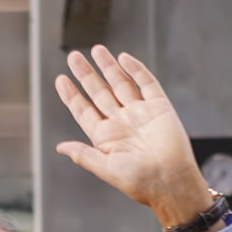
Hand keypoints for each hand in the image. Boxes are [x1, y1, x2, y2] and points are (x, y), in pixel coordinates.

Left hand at [55, 47, 211, 230]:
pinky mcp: (159, 107)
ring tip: (96, 49)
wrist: (171, 181)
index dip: (72, 96)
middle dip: (86, 75)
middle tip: (73, 57)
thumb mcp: (106, 169)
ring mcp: (140, 113)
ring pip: (120, 83)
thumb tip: (60, 147)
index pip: (84, 111)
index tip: (60, 80)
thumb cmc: (138, 181)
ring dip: (108, 67)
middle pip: (99, 93)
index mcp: (105, 138)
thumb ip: (83, 155)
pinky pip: (146, 83)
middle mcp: (121, 123)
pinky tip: (123, 58)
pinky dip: (135, 70)